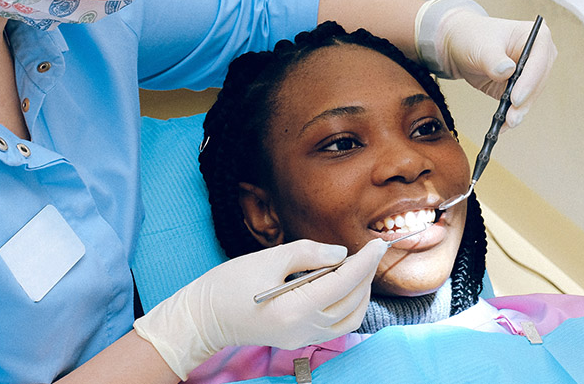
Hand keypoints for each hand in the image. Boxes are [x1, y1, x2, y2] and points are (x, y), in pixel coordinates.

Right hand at [133, 238, 386, 378]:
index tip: (379, 243)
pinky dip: (348, 307)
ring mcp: (302, 338)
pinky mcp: (299, 341)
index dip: (366, 261)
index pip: (345, 282)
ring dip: (360, 293)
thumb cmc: (229, 284)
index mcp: (296, 308)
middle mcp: (304, 328)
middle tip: (366, 251)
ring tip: (354, 268)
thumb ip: (308, 253)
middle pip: (353, 301)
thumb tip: (341, 252)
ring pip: (351, 318)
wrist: (204, 318)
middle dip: (366, 274)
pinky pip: (337, 327)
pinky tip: (341, 288)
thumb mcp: (267, 259)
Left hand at [438, 10, 555, 128]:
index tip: (516, 97)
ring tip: (507, 123)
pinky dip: (511, 114)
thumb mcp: (481, 46)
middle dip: (525, 101)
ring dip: (519, 111)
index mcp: (535, 36)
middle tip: (512, 116)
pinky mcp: (520, 87)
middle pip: (538, 82)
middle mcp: (538, 55)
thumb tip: (507, 71)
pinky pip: (520, 104)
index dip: (529, 80)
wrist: (459, 46)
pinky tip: (502, 124)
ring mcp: (530, 73)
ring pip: (531, 96)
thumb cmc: (472, 37)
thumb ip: (494, 59)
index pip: (539, 60)